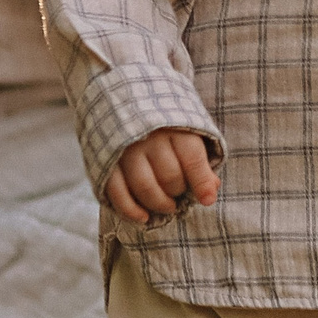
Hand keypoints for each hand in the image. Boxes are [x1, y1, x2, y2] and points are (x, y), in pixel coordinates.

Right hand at [103, 128, 220, 224]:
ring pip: (145, 187)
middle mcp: (150, 137)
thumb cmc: (163, 123)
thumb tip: (211, 192)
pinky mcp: (107, 161)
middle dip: (178, 192)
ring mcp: (126, 149)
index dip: (201, 182)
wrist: (122, 99)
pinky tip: (143, 218)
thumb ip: (199, 161)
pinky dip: (130, 210)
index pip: (192, 158)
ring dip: (159, 204)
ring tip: (167, 206)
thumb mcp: (186, 132)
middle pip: (170, 177)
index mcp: (174, 126)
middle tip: (179, 193)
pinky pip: (118, 192)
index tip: (207, 200)